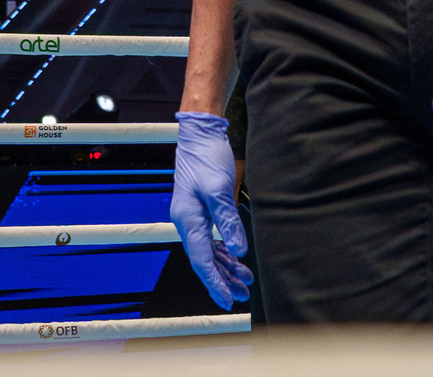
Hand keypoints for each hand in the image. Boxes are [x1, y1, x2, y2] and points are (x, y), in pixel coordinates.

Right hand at [170, 110, 252, 307]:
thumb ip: (228, 220)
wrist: (200, 133)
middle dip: (222, 279)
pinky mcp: (202, 209)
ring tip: (245, 282)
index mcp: (188, 219)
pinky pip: (212, 238)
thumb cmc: (207, 156)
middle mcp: (187, 221)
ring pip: (209, 250)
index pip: (201, 259)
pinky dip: (224, 251)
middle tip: (241, 296)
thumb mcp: (220, 188)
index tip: (227, 300)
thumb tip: (238, 250)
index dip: (214, 282)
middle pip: (204, 259)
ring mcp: (194, 215)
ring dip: (226, 267)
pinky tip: (236, 259)